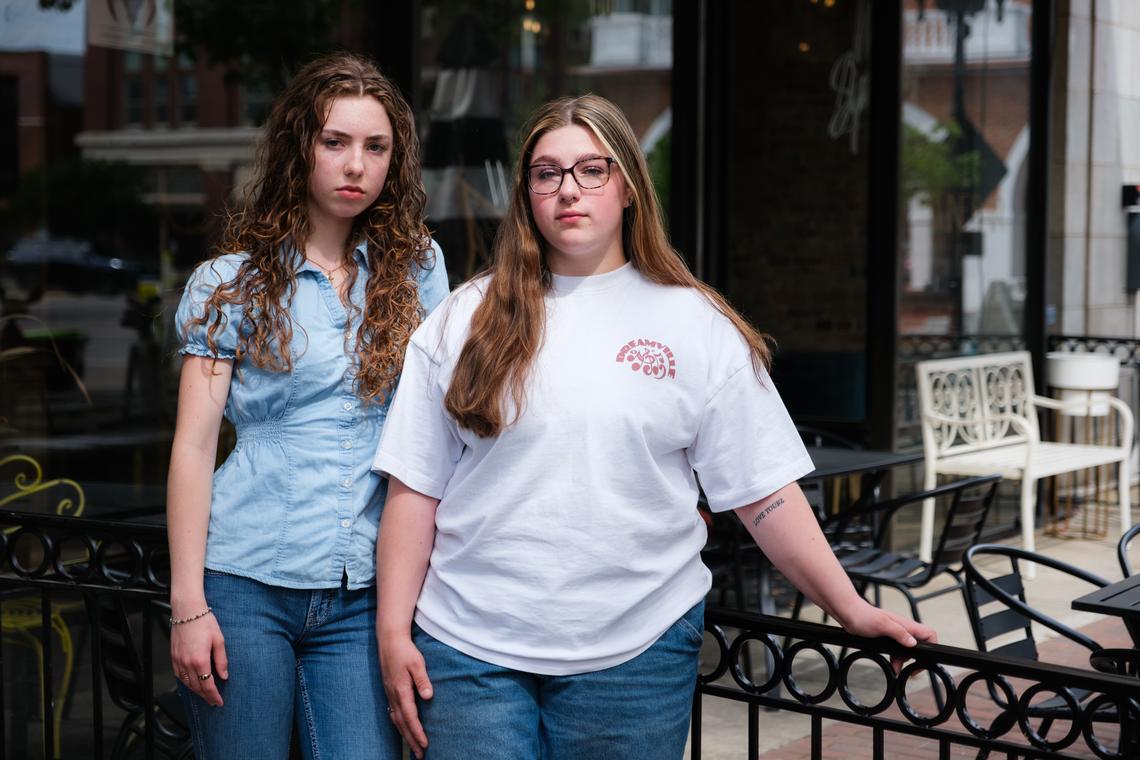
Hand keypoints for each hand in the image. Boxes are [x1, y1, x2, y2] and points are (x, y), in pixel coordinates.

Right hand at [170, 612, 227, 705]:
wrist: (187, 611)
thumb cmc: (204, 622)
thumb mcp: (219, 640)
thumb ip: (221, 660)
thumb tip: (224, 676)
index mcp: (200, 660)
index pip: (207, 685)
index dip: (213, 696)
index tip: (219, 702)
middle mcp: (187, 663)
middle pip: (196, 687)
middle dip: (206, 697)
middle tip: (214, 702)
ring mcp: (178, 661)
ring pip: (187, 684)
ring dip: (196, 691)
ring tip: (205, 695)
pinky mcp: (173, 657)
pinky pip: (179, 676)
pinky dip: (186, 683)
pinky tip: (193, 683)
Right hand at [380, 632, 433, 758]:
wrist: (389, 640)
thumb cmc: (405, 651)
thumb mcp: (417, 663)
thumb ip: (422, 680)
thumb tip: (428, 696)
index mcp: (401, 690)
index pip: (410, 717)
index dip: (417, 732)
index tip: (425, 744)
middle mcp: (393, 695)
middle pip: (402, 724)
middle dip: (411, 740)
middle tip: (420, 755)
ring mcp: (390, 694)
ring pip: (396, 721)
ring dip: (405, 735)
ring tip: (413, 748)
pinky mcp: (389, 691)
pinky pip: (393, 714)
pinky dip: (399, 725)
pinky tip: (403, 730)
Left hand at [839, 601, 936, 672]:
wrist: (847, 613)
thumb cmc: (863, 615)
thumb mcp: (882, 625)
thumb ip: (899, 633)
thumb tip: (913, 643)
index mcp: (905, 625)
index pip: (929, 634)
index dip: (932, 647)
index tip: (923, 660)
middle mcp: (902, 629)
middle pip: (919, 646)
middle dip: (915, 659)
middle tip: (909, 670)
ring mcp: (895, 633)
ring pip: (906, 650)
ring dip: (903, 661)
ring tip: (895, 668)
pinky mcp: (886, 638)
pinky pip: (896, 650)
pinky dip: (895, 659)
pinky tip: (890, 664)